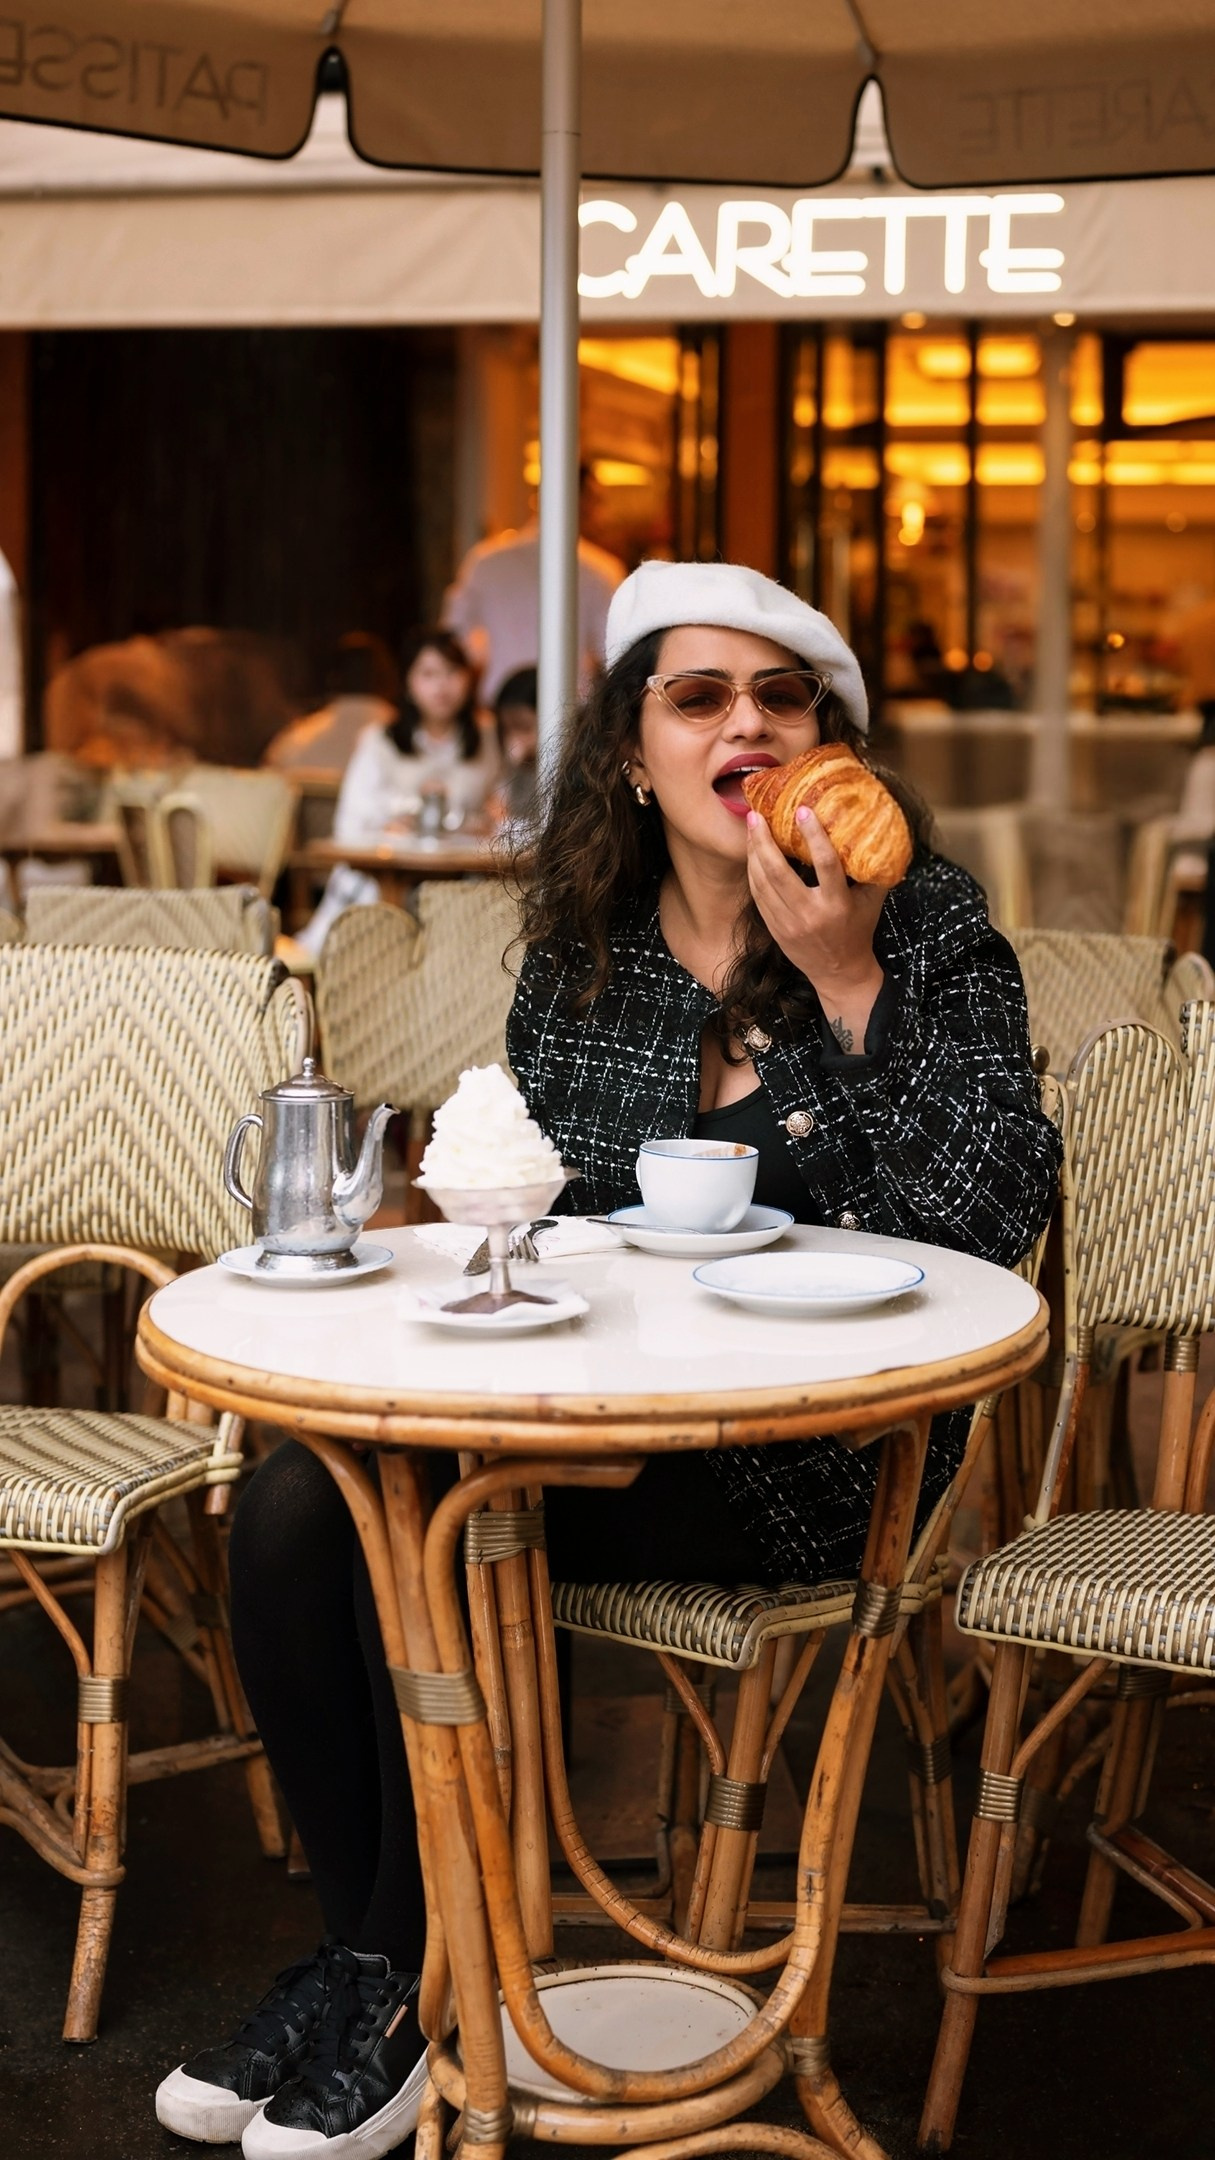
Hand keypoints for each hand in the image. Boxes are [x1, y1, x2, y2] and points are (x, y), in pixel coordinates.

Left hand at [746, 807, 886, 1048]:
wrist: (839, 973)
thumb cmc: (858, 931)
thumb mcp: (872, 902)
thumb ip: (874, 871)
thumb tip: (881, 832)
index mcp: (837, 904)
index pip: (825, 864)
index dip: (813, 835)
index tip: (803, 811)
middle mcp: (810, 913)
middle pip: (778, 873)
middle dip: (763, 841)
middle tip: (755, 815)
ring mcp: (788, 923)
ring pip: (762, 883)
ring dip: (753, 853)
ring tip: (750, 828)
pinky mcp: (775, 929)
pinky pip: (757, 896)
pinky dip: (752, 873)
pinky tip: (752, 854)